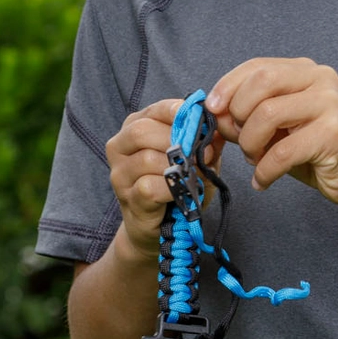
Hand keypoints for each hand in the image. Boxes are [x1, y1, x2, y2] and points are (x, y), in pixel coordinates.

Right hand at [105, 99, 223, 258]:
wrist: (160, 227)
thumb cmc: (176, 186)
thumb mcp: (195, 159)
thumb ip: (204, 142)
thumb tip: (217, 127)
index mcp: (134, 128)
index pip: (153, 111)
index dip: (176, 112)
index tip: (199, 118)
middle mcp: (120, 148)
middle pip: (142, 131)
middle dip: (175, 139)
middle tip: (201, 153)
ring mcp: (120, 174)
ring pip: (147, 160)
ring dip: (177, 167)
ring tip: (195, 175)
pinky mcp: (128, 198)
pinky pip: (148, 187)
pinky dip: (171, 188)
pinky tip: (182, 192)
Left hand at [206, 60, 337, 207]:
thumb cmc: (317, 151)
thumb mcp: (277, 129)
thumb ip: (248, 116)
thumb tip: (215, 113)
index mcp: (305, 71)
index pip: (257, 66)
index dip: (228, 85)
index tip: (212, 108)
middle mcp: (320, 79)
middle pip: (261, 82)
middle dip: (238, 113)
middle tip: (240, 141)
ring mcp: (329, 104)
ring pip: (267, 114)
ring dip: (250, 144)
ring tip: (256, 161)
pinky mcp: (333, 134)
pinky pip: (282, 152)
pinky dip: (264, 171)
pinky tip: (263, 181)